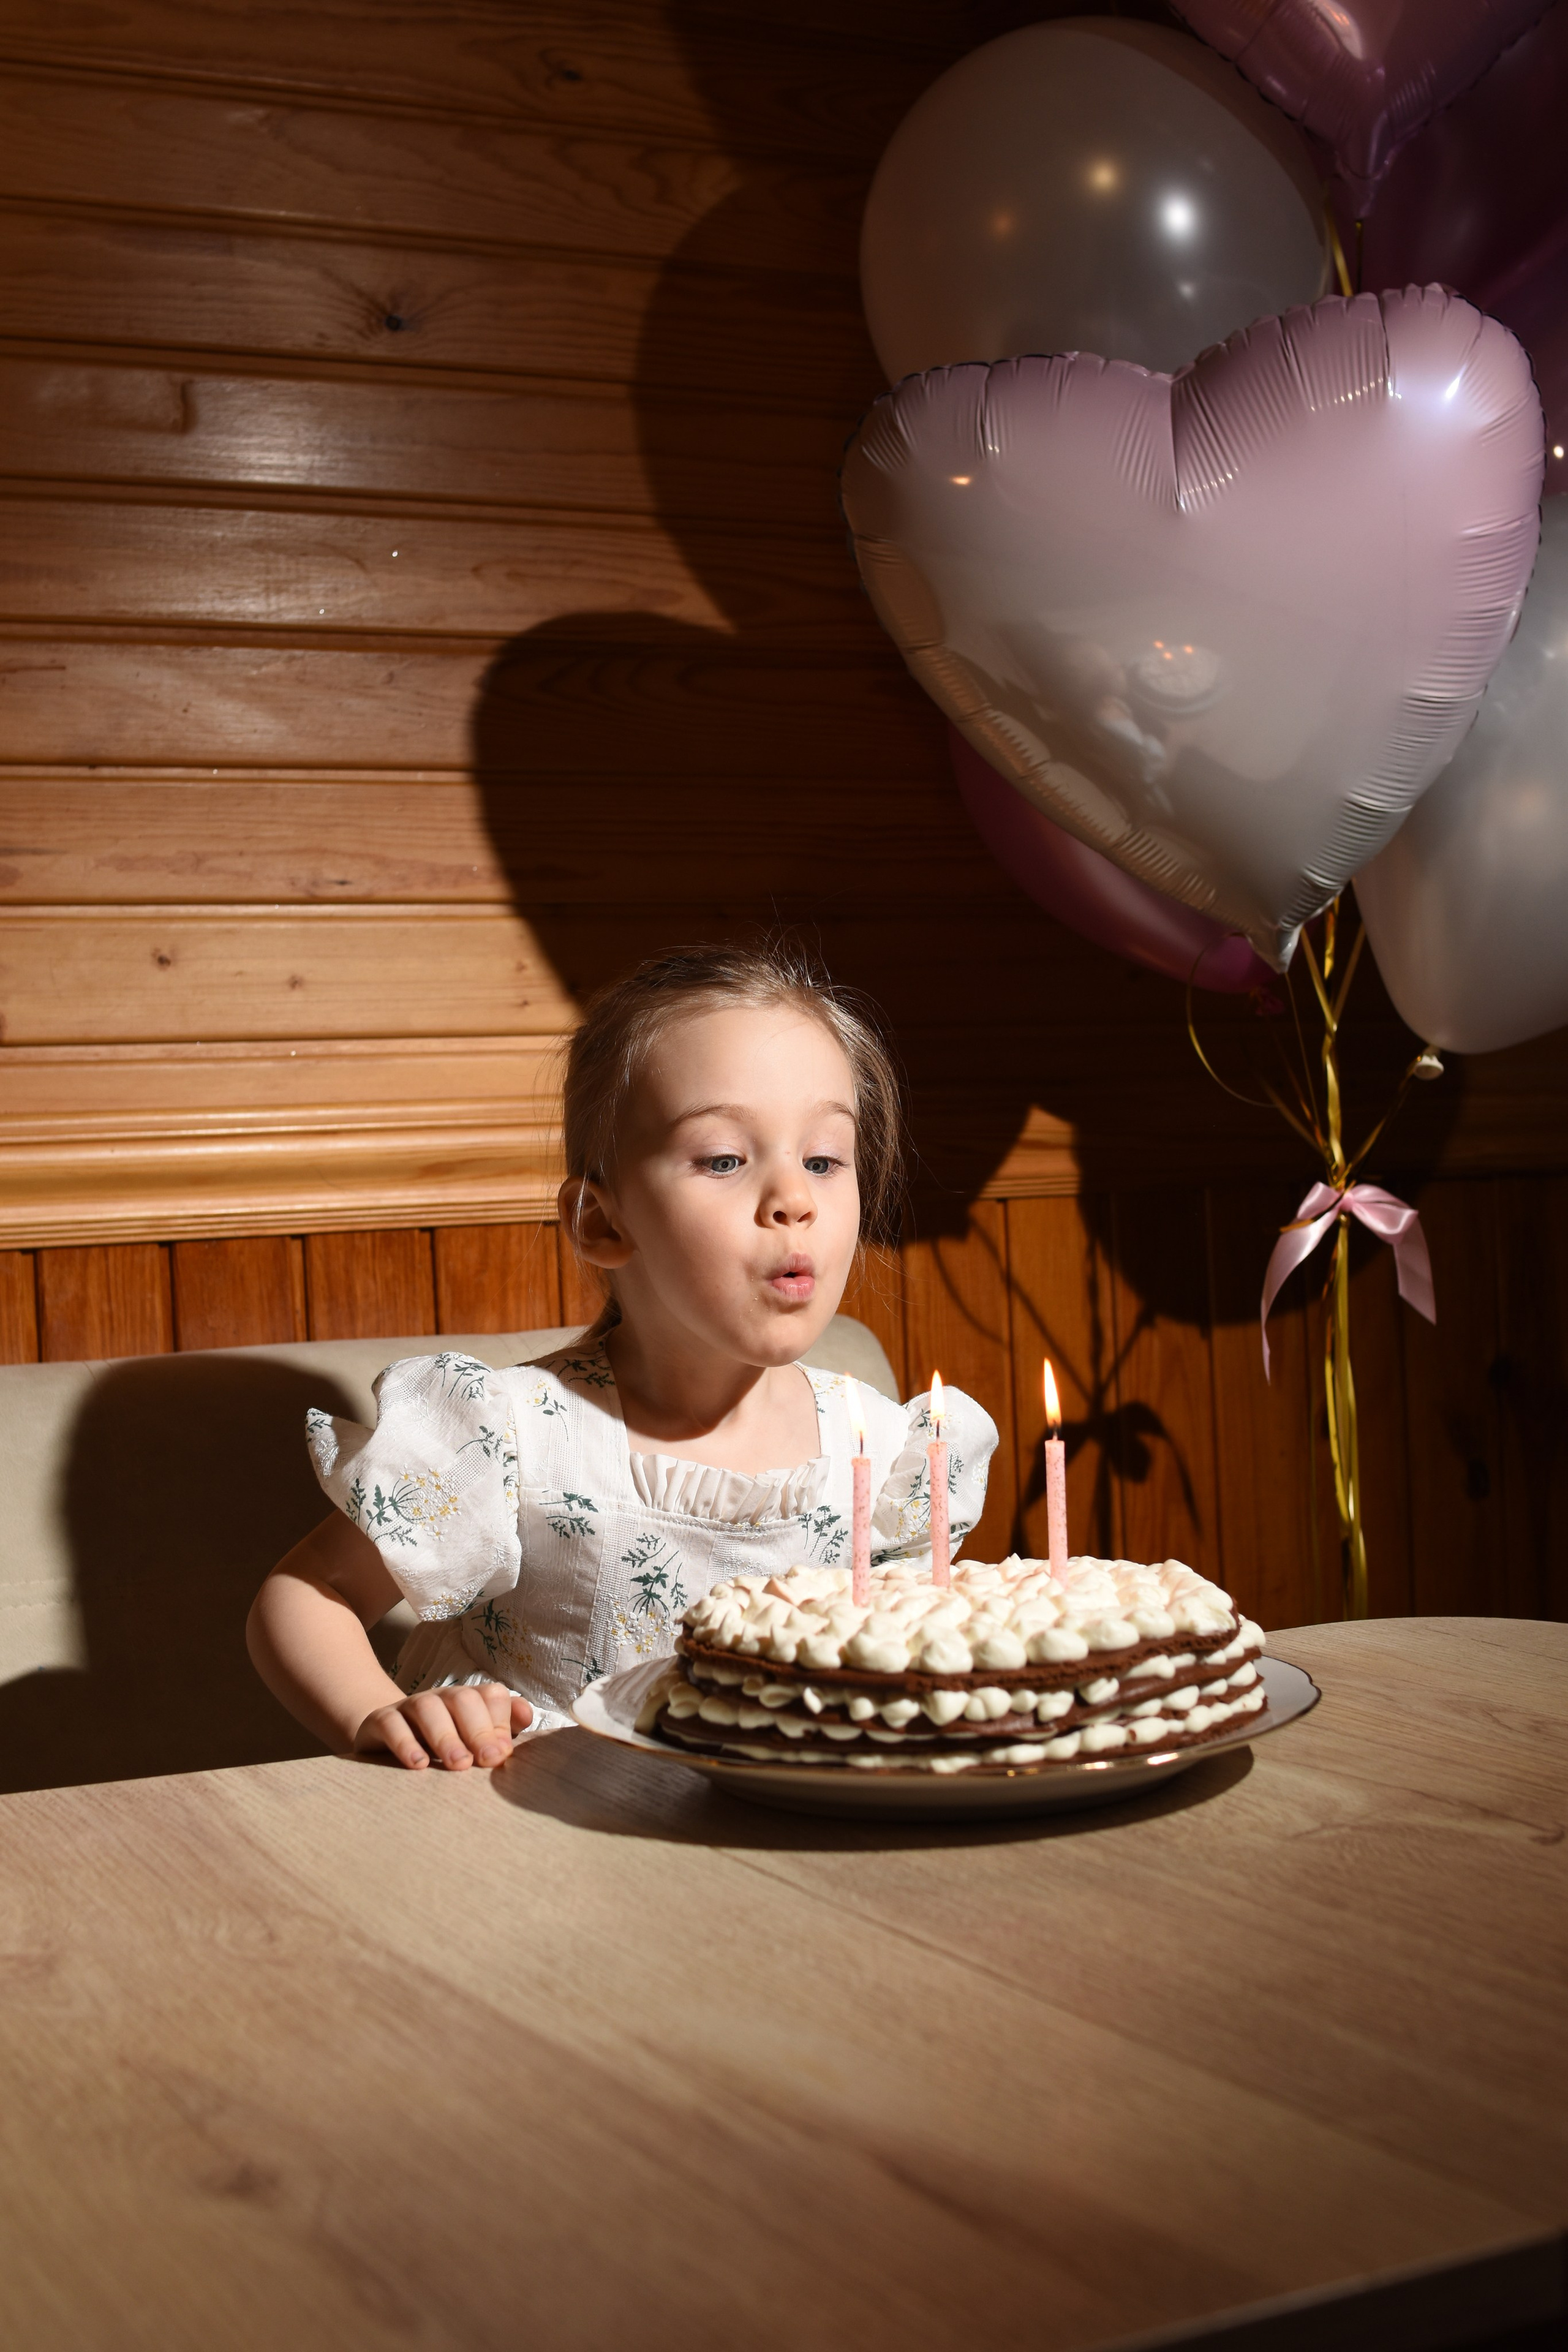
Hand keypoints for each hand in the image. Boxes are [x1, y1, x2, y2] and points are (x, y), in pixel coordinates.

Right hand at [354, 1682, 532, 1770]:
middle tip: (487, 1761)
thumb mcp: (474, 1738)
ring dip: (445, 1736)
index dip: (501, 1722)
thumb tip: (527, 1716)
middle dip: (479, 1730)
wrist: (386, 1737)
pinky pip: (391, 1724)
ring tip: (458, 1764)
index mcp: (470, 1700)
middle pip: (463, 1700)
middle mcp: (442, 1698)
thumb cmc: (443, 1742)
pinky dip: (405, 1743)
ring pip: (428, 1709)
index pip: (492, 1697)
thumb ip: (504, 1728)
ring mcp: (410, 1707)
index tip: (504, 1753)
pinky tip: (418, 1765)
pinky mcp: (381, 1721)